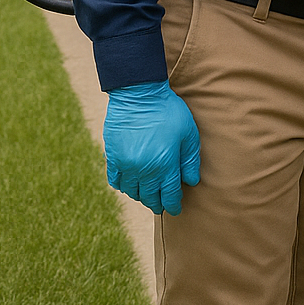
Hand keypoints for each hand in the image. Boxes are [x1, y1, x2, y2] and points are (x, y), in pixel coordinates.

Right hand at [104, 80, 200, 214]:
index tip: (175, 210)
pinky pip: (115, 181)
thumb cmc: (168, 112)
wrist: (138, 95)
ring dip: (141, 196)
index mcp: (164, 166)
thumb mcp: (188, 134)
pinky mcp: (112, 157)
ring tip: (148, 195)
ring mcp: (126, 165)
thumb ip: (190, 160)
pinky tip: (130, 185)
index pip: (169, 195)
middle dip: (157, 203)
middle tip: (162, 206)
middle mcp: (144, 170)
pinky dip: (123, 186)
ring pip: (132, 192)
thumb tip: (191, 181)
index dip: (173, 205)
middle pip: (150, 197)